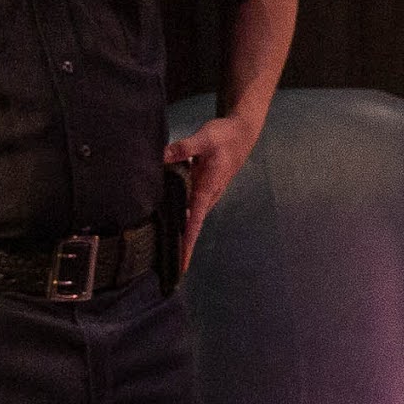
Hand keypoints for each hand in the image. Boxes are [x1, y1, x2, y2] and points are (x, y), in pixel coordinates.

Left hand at [164, 112, 262, 264]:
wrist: (242, 132)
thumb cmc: (225, 136)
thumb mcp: (204, 138)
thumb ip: (183, 148)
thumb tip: (162, 156)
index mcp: (207, 189)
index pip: (195, 223)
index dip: (188, 244)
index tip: (183, 266)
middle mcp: (207, 196)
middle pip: (192, 227)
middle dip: (182, 248)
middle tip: (167, 270)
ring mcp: (206, 193)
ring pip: (190, 218)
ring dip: (181, 234)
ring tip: (166, 252)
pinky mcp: (202, 187)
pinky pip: (189, 206)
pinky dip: (180, 217)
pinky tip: (167, 221)